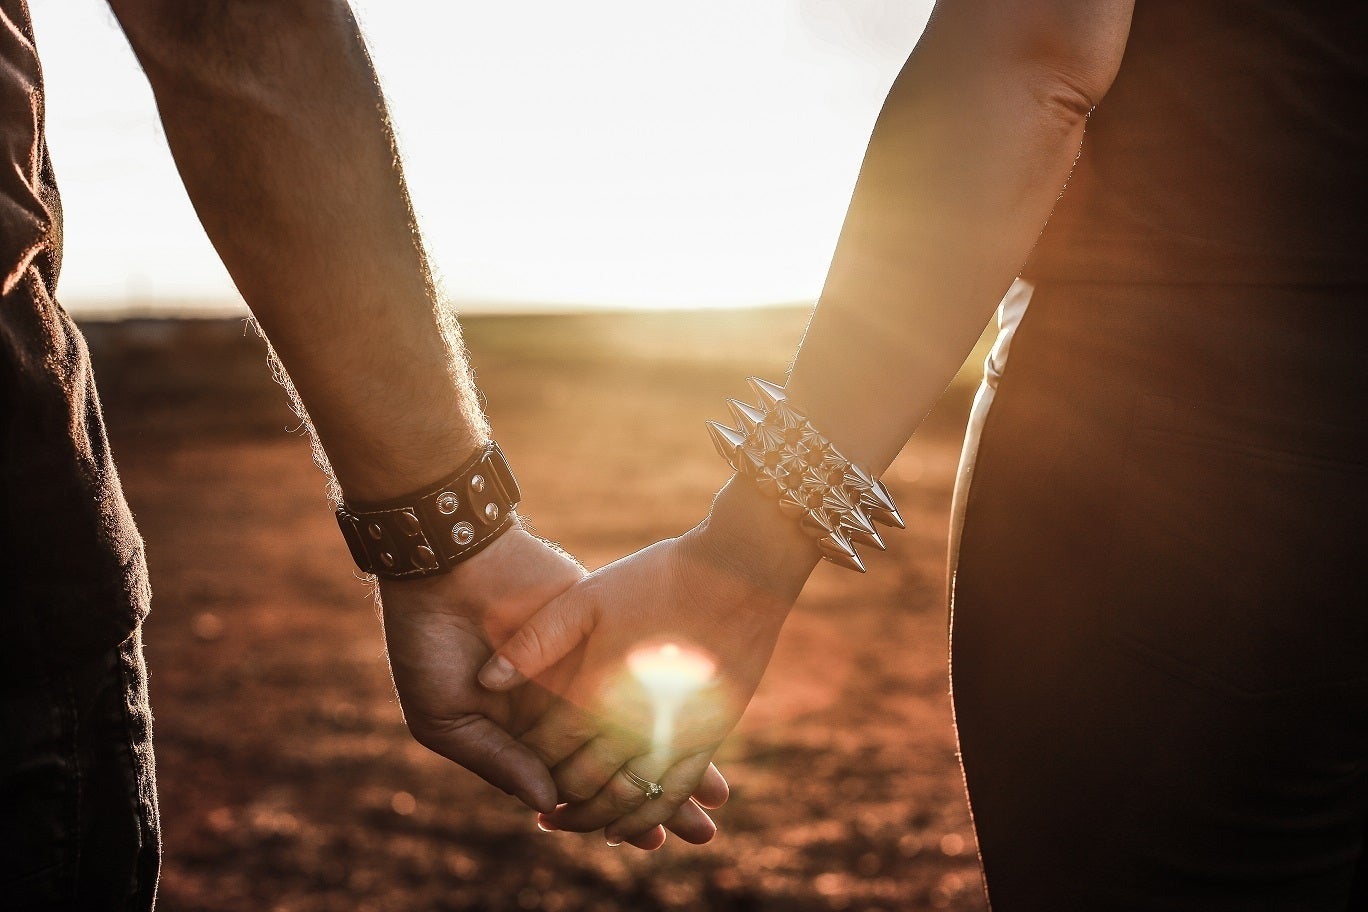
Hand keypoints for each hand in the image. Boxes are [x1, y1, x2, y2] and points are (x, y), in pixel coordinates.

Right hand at [379, 525, 727, 848]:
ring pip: (635, 724)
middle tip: (700, 832)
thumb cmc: (427, 641)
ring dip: (675, 759)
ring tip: (715, 800)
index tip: (647, 840)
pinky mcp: (599, 631)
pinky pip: (640, 673)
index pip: (571, 782)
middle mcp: (557, 706)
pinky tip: (707, 731)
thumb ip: (495, 759)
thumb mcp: (444, 715)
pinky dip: (673, 702)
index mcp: (520, 732)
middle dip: (656, 796)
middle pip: (614, 762)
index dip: (609, 812)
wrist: (445, 564)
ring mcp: (581, 668)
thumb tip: (545, 801)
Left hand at [477, 482, 817, 844]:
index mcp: (597, 692)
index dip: (525, 761)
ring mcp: (673, 736)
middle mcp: (633, 725)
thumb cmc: (660, 578)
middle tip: (537, 809)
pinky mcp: (708, 737)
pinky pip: (671, 795)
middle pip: (581, 785)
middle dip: (554, 800)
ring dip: (592, 820)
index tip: (516, 762)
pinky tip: (623, 830)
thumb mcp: (588, 596)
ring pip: (623, 801)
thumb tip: (487, 681)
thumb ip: (535, 640)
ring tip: (567, 823)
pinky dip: (643, 819)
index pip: (546, 749)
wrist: (741, 573)